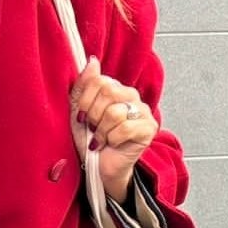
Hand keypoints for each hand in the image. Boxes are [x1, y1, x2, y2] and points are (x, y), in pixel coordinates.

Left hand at [70, 58, 154, 203]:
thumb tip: (92, 61)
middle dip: (93, 115)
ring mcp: (143, 111)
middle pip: (108, 92)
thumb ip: (83, 85)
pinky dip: (112, 139)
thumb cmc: (88, 139)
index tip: (81, 116)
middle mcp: (131, 96)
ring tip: (102, 138)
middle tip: (93, 128)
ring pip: (115, 112)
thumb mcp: (78, 110)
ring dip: (102, 130)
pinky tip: (112, 144)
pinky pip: (126, 128)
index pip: (98, 80)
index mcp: (114, 88)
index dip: (85, 100)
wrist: (97, 166)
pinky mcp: (149, 128)